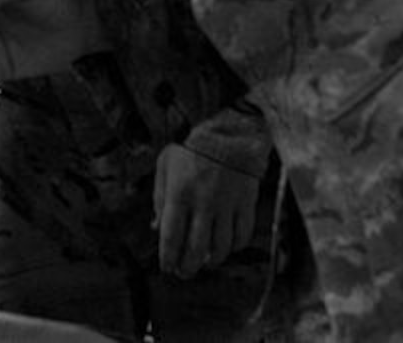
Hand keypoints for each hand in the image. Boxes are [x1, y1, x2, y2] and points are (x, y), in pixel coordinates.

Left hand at [153, 144, 258, 277]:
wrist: (228, 130)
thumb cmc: (191, 147)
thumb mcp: (165, 165)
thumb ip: (159, 196)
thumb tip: (156, 227)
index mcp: (179, 192)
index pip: (171, 237)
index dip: (168, 258)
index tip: (167, 268)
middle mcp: (203, 202)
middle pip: (195, 249)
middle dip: (187, 267)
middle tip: (183, 272)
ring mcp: (226, 204)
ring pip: (220, 248)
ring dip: (210, 261)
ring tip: (204, 262)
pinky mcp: (246, 203)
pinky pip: (242, 236)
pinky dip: (234, 247)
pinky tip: (226, 247)